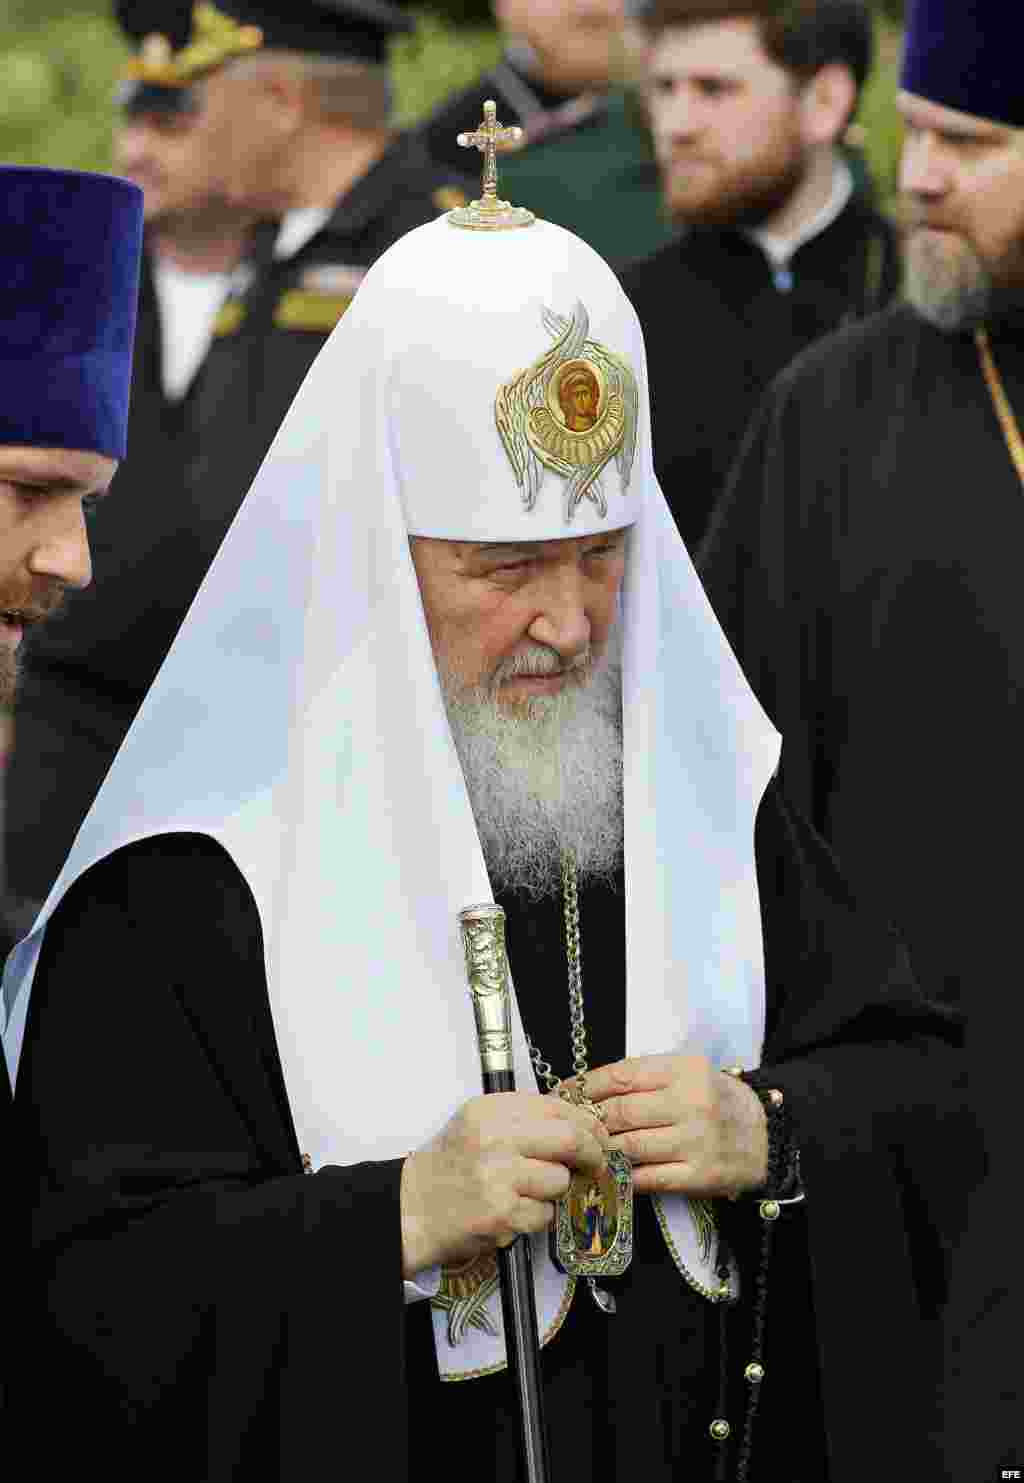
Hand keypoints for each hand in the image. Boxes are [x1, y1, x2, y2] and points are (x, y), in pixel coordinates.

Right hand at [401, 1092, 608, 1278]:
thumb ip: (522, 1119)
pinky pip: (544, 1215)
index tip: (596, 1137)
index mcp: (490, 1110)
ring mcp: (497, 1176)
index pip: (557, 1107)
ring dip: (554, 1193)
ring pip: (559, 1181)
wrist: (410, 1208)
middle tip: (594, 1165)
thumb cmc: (450, 1167)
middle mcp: (493, 1138)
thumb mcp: (477, 1124)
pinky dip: (536, 1218)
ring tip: (528, 1194)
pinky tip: (513, 1213)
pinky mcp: (501, 1213)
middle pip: (570, 1139)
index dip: (586, 1124)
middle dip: (591, 1154)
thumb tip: (579, 1124)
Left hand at [584, 1055, 767, 1197]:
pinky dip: (623, 1175)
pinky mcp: (698, 1176)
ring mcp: (695, 1142)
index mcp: (684, 1071)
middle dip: (588, 1120)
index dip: (587, 1085)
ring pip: (629, 1146)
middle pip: (621, 1112)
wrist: (766, 1135)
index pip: (622, 1075)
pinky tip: (609, 1171)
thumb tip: (589, 1088)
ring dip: (601, 1150)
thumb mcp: (688, 1072)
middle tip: (570, 1125)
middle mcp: (691, 1104)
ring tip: (585, 1149)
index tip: (565, 1092)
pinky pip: (647, 1178)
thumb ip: (646, 1077)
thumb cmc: (716, 1100)